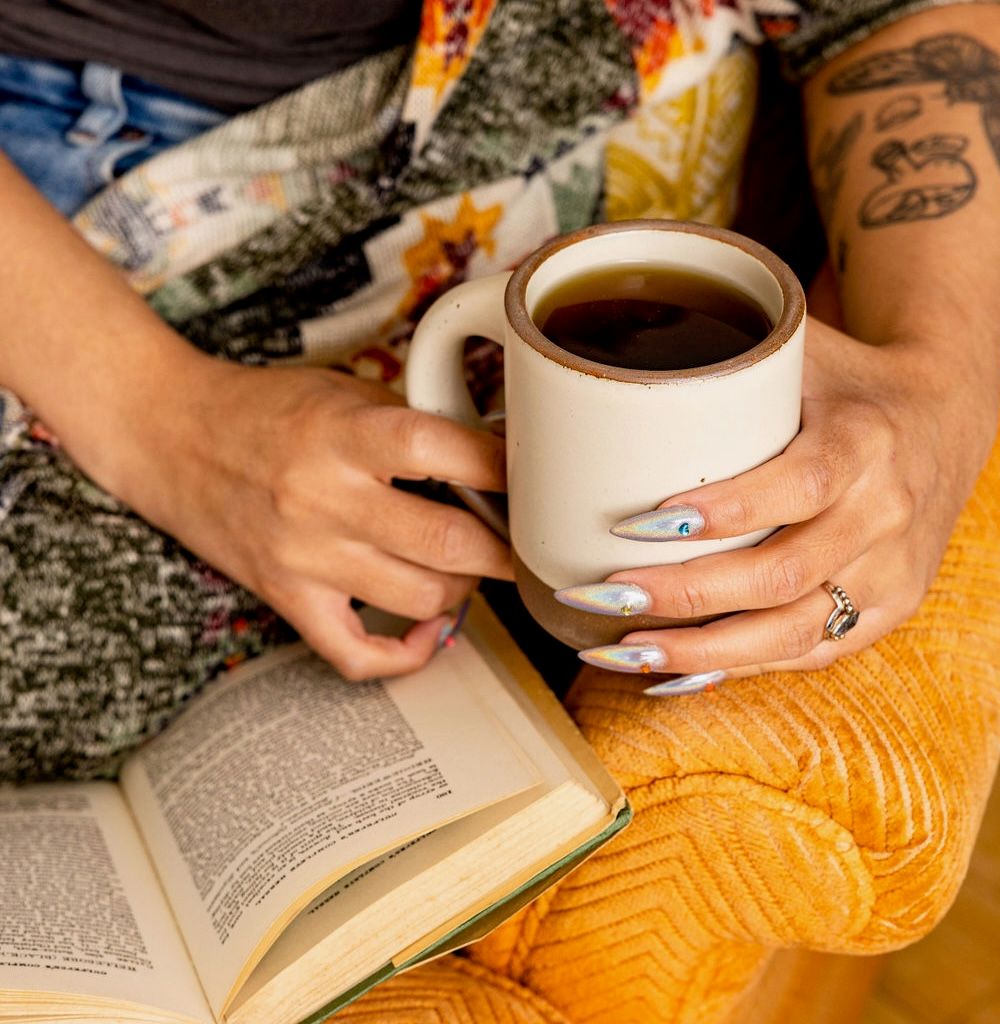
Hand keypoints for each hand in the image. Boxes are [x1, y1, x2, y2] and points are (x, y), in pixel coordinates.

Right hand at [120, 361, 512, 679]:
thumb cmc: (264, 409)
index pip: (447, 453)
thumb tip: (492, 458)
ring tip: (468, 567)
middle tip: (524, 540)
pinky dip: (406, 655)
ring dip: (464, 588)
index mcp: (344, 433)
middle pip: (448, 543)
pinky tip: (431, 630)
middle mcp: (324, 499)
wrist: (170, 436)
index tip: (534, 477)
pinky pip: (356, 654)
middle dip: (505, 548)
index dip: (505, 470)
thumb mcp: (341, 392)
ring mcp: (305, 558)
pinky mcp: (287, 598)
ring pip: (420, 599)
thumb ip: (410, 424)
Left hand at [567, 316, 999, 688]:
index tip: (639, 522)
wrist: (942, 421)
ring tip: (622, 650)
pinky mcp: (889, 610)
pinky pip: (810, 654)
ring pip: (793, 632)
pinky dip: (737, 668)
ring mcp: (892, 572)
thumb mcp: (804, 352)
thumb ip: (728, 357)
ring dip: (700, 649)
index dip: (721, 512)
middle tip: (603, 594)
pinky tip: (674, 671)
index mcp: (866, 443)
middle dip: (685, 594)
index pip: (796, 487)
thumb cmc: (848, 384)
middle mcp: (885, 514)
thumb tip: (616, 360)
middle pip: (782, 575)